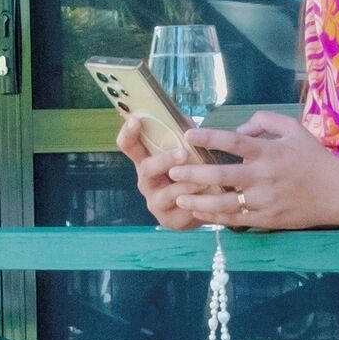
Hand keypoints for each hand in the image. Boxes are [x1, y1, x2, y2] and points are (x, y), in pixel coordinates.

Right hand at [116, 112, 206, 230]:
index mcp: (146, 160)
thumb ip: (183, 134)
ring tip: (203, 181)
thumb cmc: (190, 171)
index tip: (136, 121)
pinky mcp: (169, 220)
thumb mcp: (185, 150)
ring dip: (186, 185)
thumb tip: (185, 118)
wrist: (200, 206)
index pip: (129, 146)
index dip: (128, 133)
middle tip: (183, 154)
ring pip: (166, 194)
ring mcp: (155, 202)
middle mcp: (146, 181)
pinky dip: (197, 203)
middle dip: (165, 161)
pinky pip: (182, 211)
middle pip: (146, 169)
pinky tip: (210, 198)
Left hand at [155, 112, 338, 231]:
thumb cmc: (315, 159)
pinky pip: (234, 219)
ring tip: (178, 196)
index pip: (233, 142)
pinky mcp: (266, 219)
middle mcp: (263, 176)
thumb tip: (240, 128)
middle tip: (171, 170)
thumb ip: (265, 122)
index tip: (187, 135)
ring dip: (197, 200)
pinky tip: (198, 212)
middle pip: (220, 175)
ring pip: (222, 203)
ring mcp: (263, 200)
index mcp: (268, 152)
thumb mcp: (294, 130)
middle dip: (192, 173)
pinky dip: (214, 217)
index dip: (208, 138)